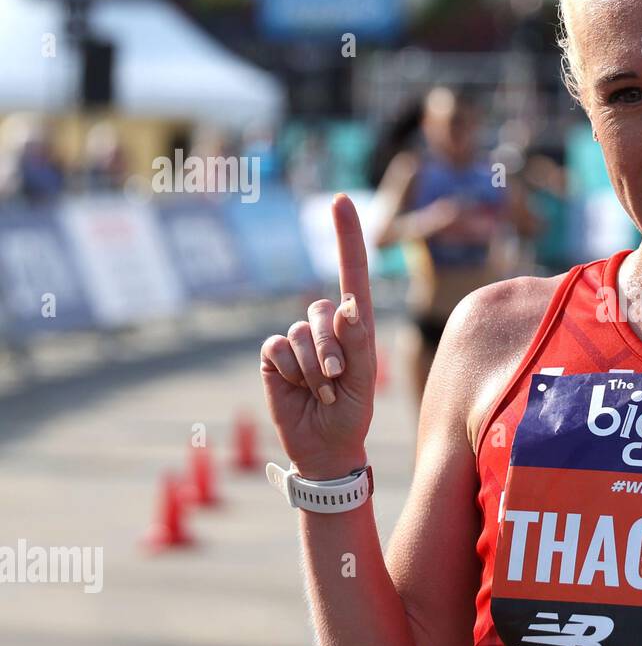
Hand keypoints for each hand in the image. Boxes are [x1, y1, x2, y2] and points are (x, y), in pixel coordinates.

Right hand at [260, 194, 375, 478]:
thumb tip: (349, 308)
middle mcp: (326, 325)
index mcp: (356, 325)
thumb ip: (358, 344)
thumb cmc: (352, 413)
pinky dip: (290, 372)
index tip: (342, 200)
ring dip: (312, 369)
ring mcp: (298, 338)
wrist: (323, 445)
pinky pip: (277, 348)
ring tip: (323, 393)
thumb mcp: (363, 382)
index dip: (346, 236)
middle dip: (331, 350)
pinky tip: (297, 389)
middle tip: (338, 381)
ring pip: (301, 334)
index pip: (352, 273)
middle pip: (322, 311)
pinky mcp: (274, 355)